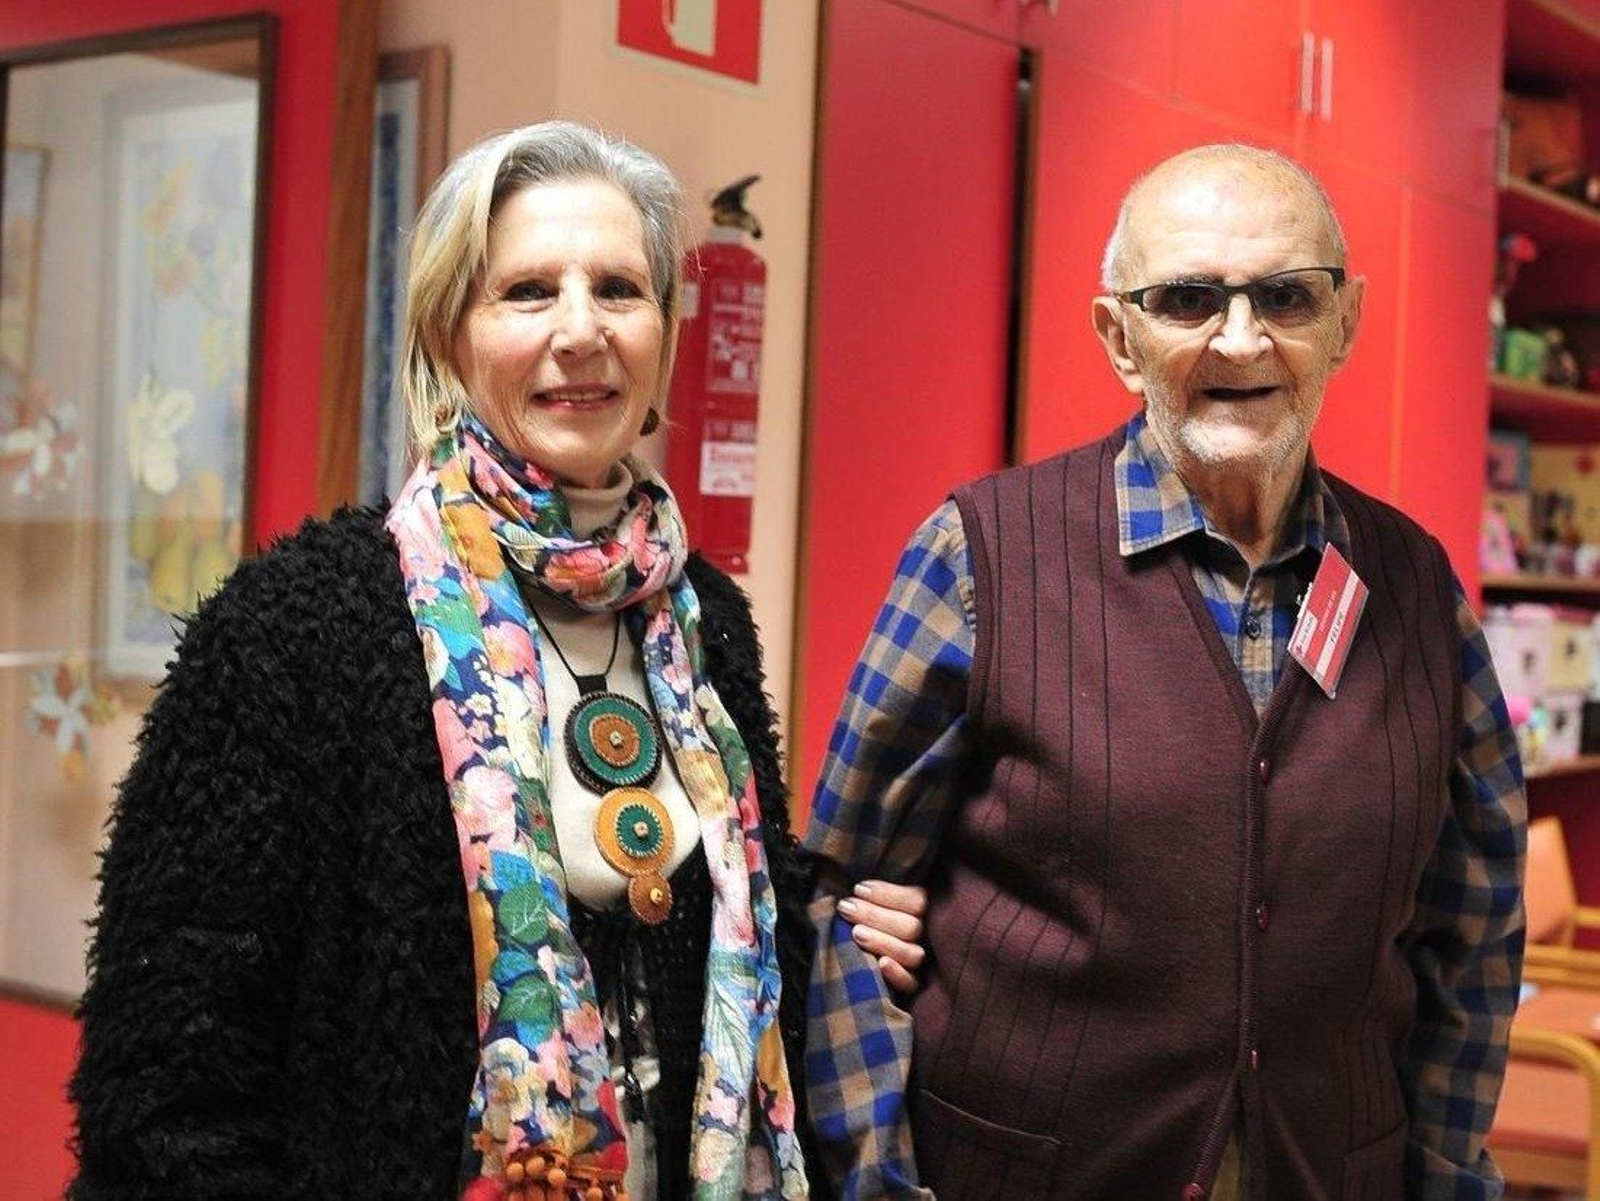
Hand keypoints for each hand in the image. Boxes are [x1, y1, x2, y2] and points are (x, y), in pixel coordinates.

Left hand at [839, 880, 927, 994]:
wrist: (865, 964)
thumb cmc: (870, 920)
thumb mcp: (878, 902)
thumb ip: (875, 894)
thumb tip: (857, 887)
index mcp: (926, 910)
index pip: (917, 900)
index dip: (887, 894)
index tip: (858, 889)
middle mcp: (929, 936)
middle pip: (911, 927)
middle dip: (875, 916)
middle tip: (846, 908)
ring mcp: (924, 963)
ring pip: (912, 954)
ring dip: (882, 942)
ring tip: (855, 933)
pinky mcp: (914, 986)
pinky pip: (912, 984)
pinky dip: (897, 974)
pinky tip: (881, 964)